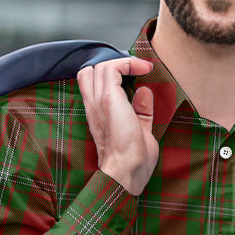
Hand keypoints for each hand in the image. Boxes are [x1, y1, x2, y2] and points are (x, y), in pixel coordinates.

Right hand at [77, 56, 156, 195]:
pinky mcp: (108, 99)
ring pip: (100, 66)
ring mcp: (98, 102)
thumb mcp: (140, 131)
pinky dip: (128, 63)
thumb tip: (144, 92)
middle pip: (90, 71)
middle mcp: (93, 106)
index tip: (134, 75)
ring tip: (142, 68)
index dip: (109, 74)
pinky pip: (112, 68)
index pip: (90, 83)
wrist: (126, 171)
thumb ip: (141, 112)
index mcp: (97, 115)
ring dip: (123, 62)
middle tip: (135, 71)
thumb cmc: (133, 162)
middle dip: (112, 65)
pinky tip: (144, 69)